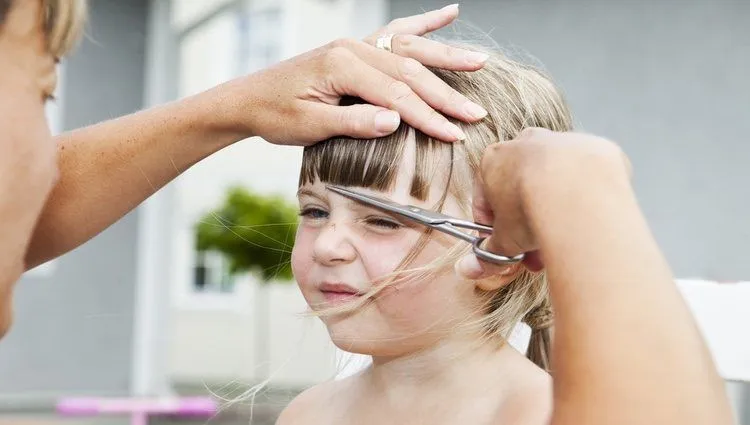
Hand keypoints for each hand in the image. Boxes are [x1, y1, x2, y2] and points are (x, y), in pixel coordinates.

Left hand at [217, 4, 489, 144]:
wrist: (250, 98)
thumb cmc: (277, 116)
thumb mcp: (310, 126)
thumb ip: (353, 122)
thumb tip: (395, 120)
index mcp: (341, 66)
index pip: (396, 94)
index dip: (428, 117)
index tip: (455, 135)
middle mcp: (353, 47)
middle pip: (409, 70)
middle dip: (446, 94)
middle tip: (477, 113)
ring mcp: (356, 43)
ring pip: (409, 48)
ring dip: (446, 57)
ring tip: (480, 62)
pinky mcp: (356, 46)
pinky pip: (395, 31)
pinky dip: (424, 22)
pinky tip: (450, 13)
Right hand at [456, 128, 630, 278]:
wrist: (578, 190)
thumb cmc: (531, 207)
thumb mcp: (504, 240)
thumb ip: (488, 253)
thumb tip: (469, 268)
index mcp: (493, 159)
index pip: (486, 198)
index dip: (493, 228)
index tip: (504, 246)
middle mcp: (525, 143)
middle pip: (521, 189)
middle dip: (526, 225)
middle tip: (535, 252)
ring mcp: (560, 141)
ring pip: (552, 182)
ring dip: (553, 211)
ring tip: (563, 242)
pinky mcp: (592, 146)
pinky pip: (582, 177)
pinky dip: (581, 197)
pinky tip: (584, 221)